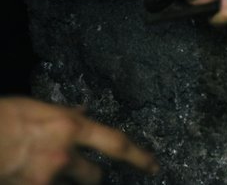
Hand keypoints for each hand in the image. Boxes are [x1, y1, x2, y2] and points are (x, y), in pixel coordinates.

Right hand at [0, 97, 157, 184]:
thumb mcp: (39, 107)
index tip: (153, 166)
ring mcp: (48, 177)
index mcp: (71, 127)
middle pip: (94, 175)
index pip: (117, 144)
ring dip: (69, 182)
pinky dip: (46, 184)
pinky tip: (34, 176)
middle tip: (88, 173)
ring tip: (54, 172)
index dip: (139, 157)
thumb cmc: (4, 117)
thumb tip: (82, 111)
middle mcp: (64, 155)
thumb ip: (65, 114)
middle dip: (92, 176)